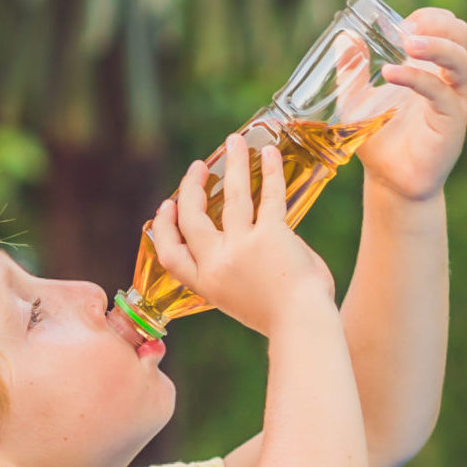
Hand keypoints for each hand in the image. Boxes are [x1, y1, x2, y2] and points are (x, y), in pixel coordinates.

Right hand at [146, 132, 335, 337]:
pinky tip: (269, 153)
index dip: (164, 227)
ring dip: (232, 163)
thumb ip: (235, 273)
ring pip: (231, 194)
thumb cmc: (281, 318)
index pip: (171, 254)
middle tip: (198, 168)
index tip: (167, 206)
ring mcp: (243, 247)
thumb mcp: (241, 300)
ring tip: (234, 141)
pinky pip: (269, 196)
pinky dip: (269, 171)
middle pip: (192, 217)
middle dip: (191, 187)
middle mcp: (218, 263)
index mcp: (207, 284)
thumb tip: (250, 244)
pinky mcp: (271, 236)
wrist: (302, 325)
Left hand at [353, 6, 466, 202]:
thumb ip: (352, 69)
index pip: (444, 26)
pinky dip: (416, 78)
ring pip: (459, 57)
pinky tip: (391, 73)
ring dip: (434, 45)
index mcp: (431, 67)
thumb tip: (344, 38)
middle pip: (460, 33)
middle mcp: (448, 79)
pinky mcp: (452, 120)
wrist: (390, 180)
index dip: (425, 17)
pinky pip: (440, 91)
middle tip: (403, 30)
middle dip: (435, 23)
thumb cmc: (380, 139)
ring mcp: (454, 98)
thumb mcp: (358, 99)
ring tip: (406, 42)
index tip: (397, 24)